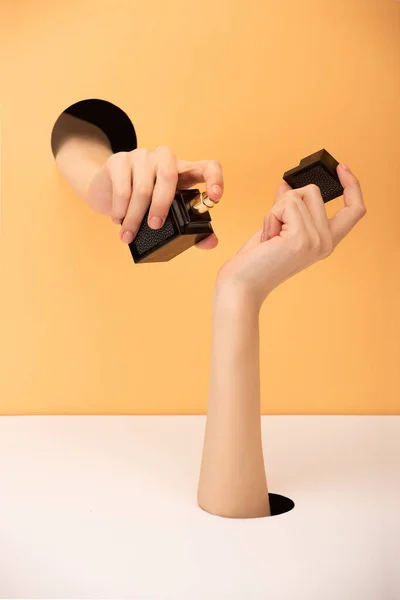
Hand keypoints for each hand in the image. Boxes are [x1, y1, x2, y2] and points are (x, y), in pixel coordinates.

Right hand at [88, 146, 223, 248]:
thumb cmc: (145, 204)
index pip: (208, 167)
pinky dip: (120, 208)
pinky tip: (118, 219)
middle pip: (168, 176)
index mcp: (185, 171)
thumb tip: (211, 242)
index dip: (215, 179)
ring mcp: (142, 156)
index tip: (215, 196)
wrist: (107, 190)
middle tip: (154, 226)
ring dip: (135, 216)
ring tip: (128, 234)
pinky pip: (122, 187)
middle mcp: (165, 159)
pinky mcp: (119, 159)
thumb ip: (192, 229)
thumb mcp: (169, 214)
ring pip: (142, 187)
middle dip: (161, 205)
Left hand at [216, 164, 365, 306]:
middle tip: (273, 228)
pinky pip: (287, 203)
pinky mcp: (301, 238)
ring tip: (269, 236)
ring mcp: (316, 241)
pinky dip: (271, 216)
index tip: (341, 168)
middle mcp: (326, 243)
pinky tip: (266, 238)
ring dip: (276, 210)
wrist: (241, 285)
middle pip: (314, 192)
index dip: (353, 186)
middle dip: (286, 200)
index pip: (355, 210)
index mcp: (325, 242)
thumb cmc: (254, 262)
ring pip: (299, 195)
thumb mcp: (277, 228)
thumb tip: (287, 185)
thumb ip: (287, 208)